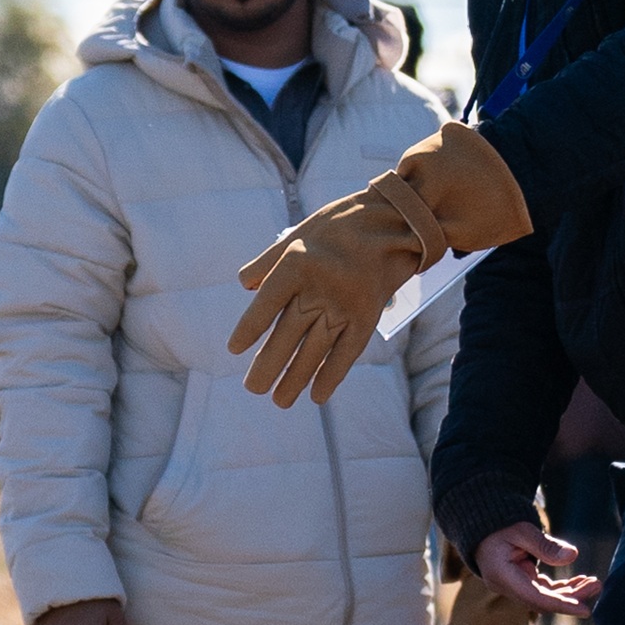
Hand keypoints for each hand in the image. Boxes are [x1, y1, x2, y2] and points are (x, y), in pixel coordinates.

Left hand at [228, 190, 430, 405]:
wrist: (390, 224)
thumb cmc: (335, 228)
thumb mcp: (295, 235)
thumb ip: (267, 262)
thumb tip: (245, 287)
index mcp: (296, 264)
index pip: (265, 305)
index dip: (249, 329)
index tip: (234, 350)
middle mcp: (318, 289)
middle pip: (288, 334)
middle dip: (268, 365)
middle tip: (252, 388)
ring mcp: (344, 306)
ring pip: (315, 350)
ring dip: (296, 378)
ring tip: (279, 400)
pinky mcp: (367, 317)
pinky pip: (347, 353)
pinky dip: (331, 376)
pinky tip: (317, 396)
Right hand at [473, 522, 600, 618]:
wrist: (480, 526)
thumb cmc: (498, 525)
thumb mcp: (521, 530)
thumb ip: (545, 545)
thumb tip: (574, 556)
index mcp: (502, 576)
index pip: (536, 598)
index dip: (561, 605)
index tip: (586, 610)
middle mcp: (506, 587)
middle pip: (543, 601)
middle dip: (572, 597)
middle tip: (597, 585)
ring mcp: (513, 587)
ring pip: (546, 598)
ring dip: (570, 592)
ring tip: (594, 583)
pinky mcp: (520, 583)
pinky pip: (544, 591)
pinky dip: (562, 588)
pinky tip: (580, 581)